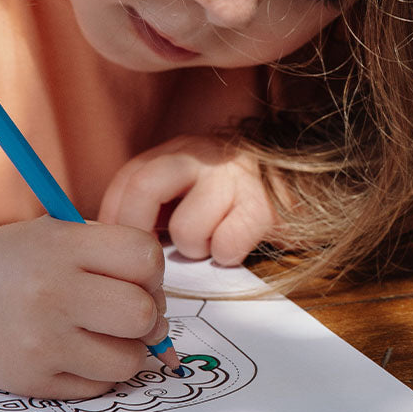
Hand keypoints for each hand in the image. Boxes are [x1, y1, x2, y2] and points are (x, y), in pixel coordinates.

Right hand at [0, 218, 168, 398]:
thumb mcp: (61, 234)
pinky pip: (100, 386)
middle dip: (148, 316)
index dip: (153, 272)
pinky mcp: (33, 381)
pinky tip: (78, 352)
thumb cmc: (19, 263)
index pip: (146, 258)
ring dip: (129, 350)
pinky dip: (100, 372)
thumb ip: (115, 257)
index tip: (139, 278)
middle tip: (130, 313)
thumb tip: (165, 313)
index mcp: (64, 247)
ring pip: (128, 360)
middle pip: (143, 314)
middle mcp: (52, 293)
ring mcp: (41, 341)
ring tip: (104, 335)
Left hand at [99, 136, 278, 265]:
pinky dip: (226, 256)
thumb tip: (108, 237)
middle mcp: (205, 156)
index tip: (120, 248)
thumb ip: (154, 199)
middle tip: (145, 260)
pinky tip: (233, 246)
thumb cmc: (231, 198)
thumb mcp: (189, 184)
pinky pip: (226, 246)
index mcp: (179, 151)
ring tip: (208, 243)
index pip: (128, 179)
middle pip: (145, 187)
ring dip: (193, 249)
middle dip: (136, 232)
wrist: (304, 185)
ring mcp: (235, 179)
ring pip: (186, 229)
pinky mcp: (263, 207)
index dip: (115, 220)